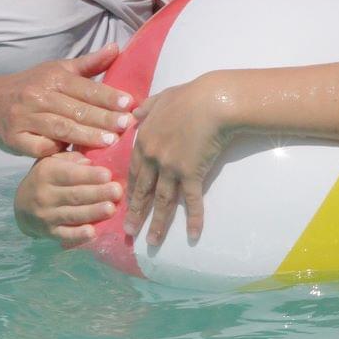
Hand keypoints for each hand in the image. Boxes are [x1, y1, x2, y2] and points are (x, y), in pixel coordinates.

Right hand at [0, 45, 134, 158]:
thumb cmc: (34, 86)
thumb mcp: (59, 69)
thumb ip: (90, 64)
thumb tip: (116, 47)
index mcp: (52, 77)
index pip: (85, 87)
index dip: (107, 96)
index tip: (128, 104)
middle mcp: (37, 96)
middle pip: (75, 109)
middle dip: (103, 118)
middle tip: (126, 126)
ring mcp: (24, 118)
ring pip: (60, 128)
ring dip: (86, 136)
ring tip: (109, 142)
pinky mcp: (14, 139)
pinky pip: (39, 147)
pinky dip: (57, 152)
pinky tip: (76, 157)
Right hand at [14, 151, 122, 247]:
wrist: (22, 205)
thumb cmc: (47, 178)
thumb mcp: (53, 161)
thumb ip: (72, 158)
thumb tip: (91, 161)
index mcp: (46, 172)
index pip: (70, 174)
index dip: (89, 175)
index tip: (108, 175)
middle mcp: (44, 194)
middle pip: (74, 195)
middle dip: (97, 193)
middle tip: (117, 191)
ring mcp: (46, 215)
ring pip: (72, 215)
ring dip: (93, 212)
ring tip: (111, 209)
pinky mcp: (49, 232)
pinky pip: (65, 235)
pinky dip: (78, 235)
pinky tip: (92, 232)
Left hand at [123, 73, 236, 247]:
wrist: (212, 101)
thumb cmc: (189, 96)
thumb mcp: (161, 97)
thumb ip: (146, 108)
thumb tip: (134, 113)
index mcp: (144, 140)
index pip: (134, 170)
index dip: (131, 188)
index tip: (126, 202)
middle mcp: (153, 157)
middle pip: (142, 190)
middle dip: (136, 212)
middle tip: (129, 232)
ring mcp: (170, 168)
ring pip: (162, 201)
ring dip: (157, 223)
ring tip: (151, 242)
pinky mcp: (191, 174)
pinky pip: (191, 200)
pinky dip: (193, 219)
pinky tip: (192, 235)